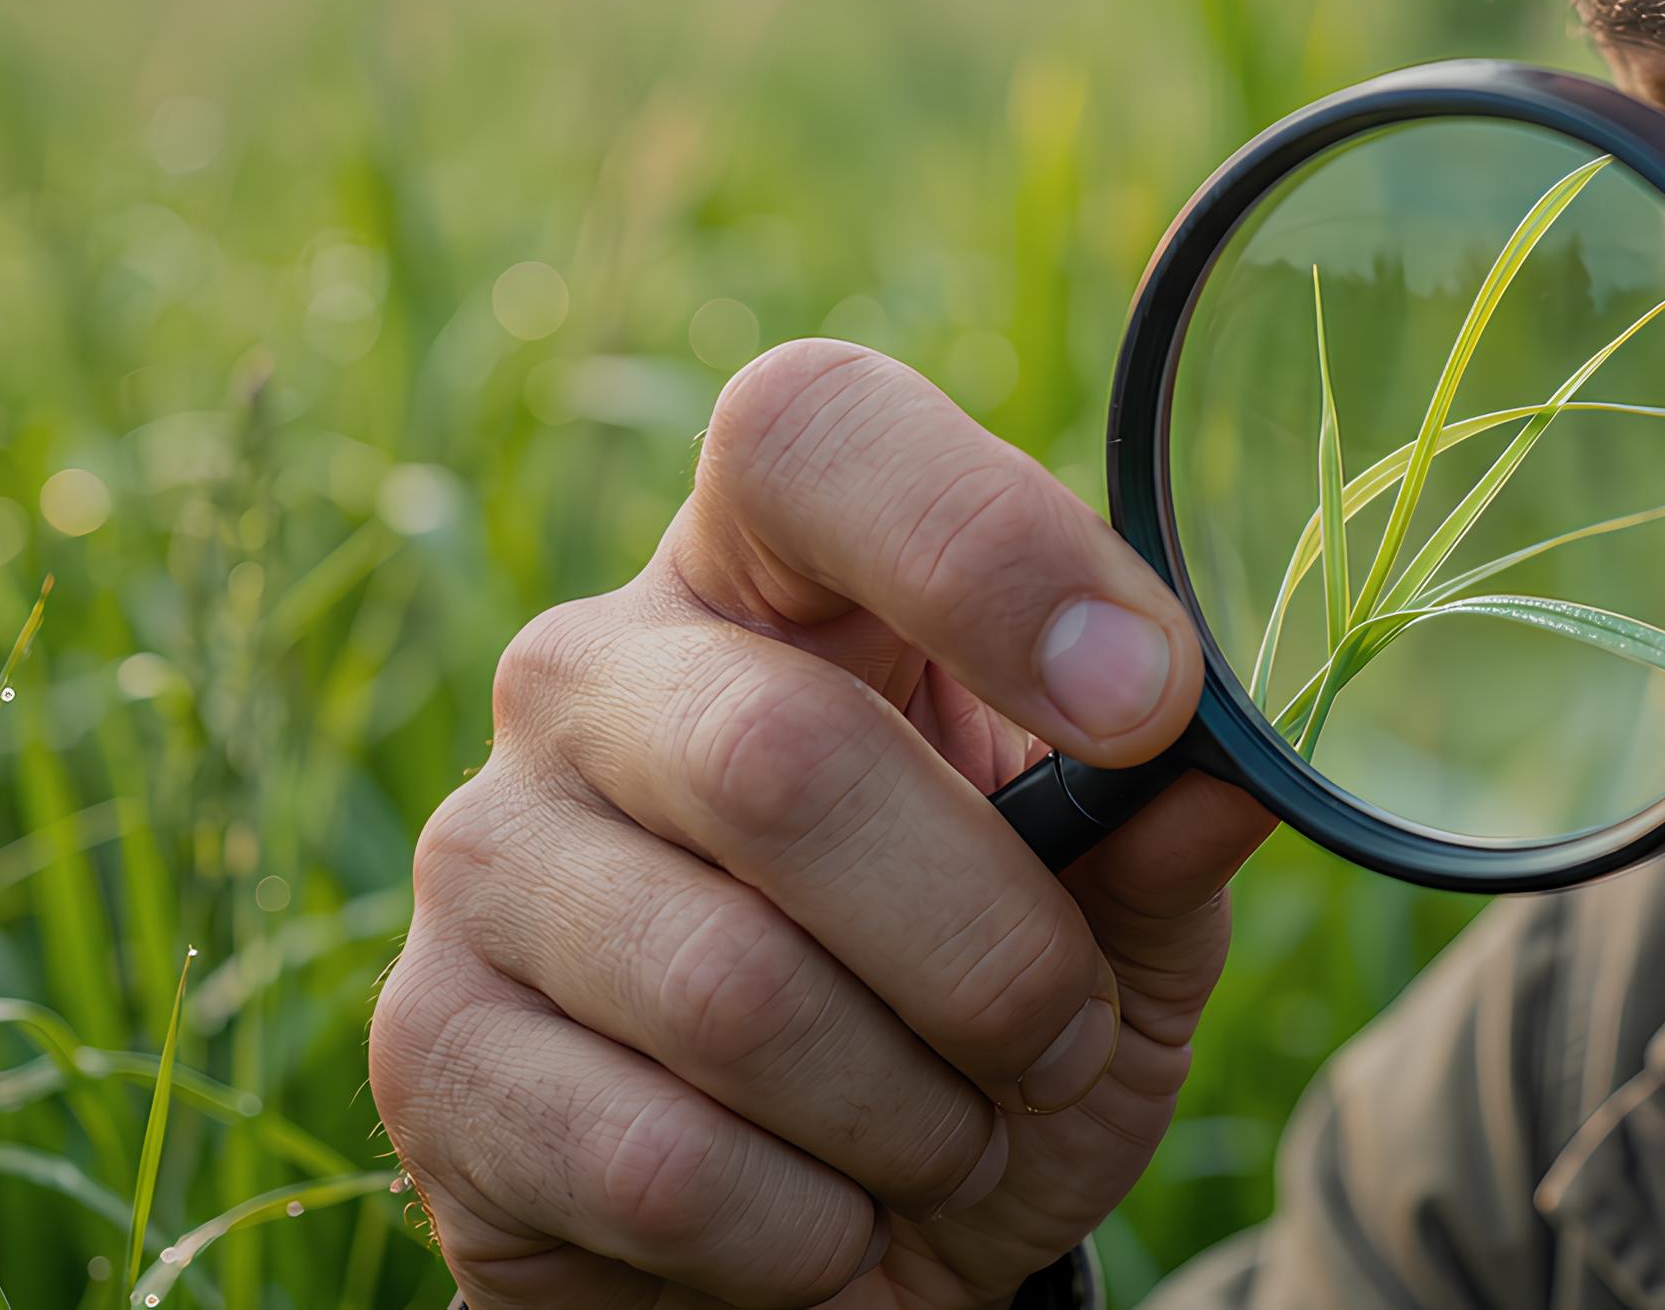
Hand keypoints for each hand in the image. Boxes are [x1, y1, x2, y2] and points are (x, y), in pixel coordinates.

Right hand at [370, 340, 1275, 1307]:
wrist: (808, 1245)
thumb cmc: (968, 1028)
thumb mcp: (1109, 923)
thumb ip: (1160, 832)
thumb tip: (1233, 766)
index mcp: (765, 575)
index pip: (812, 435)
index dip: (984, 543)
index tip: (1147, 699)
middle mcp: (590, 673)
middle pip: (784, 755)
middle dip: (989, 947)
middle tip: (1056, 1037)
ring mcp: (487, 853)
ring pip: (732, 989)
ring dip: (912, 1114)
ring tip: (941, 1136)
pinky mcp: (430, 1049)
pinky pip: (660, 1161)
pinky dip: (810, 1230)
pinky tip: (822, 1219)